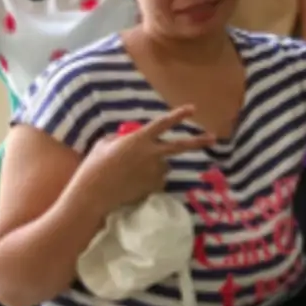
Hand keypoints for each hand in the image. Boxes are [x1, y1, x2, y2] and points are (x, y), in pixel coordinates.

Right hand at [76, 106, 214, 213]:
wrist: (92, 197)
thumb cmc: (93, 169)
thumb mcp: (104, 145)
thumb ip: (121, 139)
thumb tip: (129, 139)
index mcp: (138, 140)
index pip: (163, 123)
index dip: (179, 115)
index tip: (193, 108)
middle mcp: (151, 154)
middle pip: (180, 146)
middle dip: (198, 141)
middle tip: (213, 138)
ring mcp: (154, 172)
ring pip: (162, 165)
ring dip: (154, 166)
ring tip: (130, 174)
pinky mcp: (153, 187)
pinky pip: (155, 180)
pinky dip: (148, 180)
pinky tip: (131, 184)